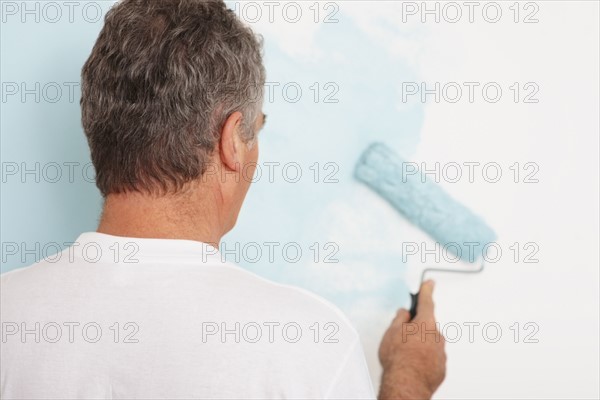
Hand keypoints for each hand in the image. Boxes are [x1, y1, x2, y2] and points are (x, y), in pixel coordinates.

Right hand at [378, 280, 446, 399]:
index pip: (426, 302)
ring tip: (404, 356)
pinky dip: (423, 359)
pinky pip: (431, 358)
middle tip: (401, 338)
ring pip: (429, 344)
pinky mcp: (440, 368)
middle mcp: (437, 336)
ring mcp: (441, 353)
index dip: (426, 291)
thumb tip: (404, 313)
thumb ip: (400, 319)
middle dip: (416, 329)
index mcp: (425, 323)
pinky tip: (411, 365)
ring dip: (419, 346)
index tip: (429, 284)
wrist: (406, 384)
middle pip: (426, 326)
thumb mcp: (392, 332)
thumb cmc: (399, 359)